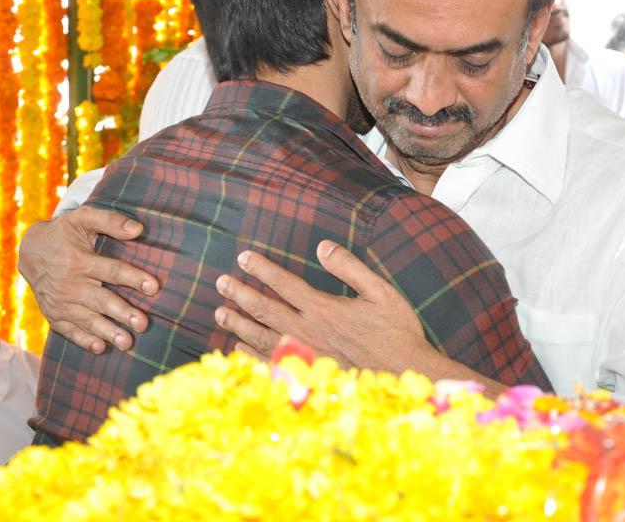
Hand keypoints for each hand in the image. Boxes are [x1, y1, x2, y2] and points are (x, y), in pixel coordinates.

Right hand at [18, 206, 158, 353]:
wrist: (30, 251)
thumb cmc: (63, 233)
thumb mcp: (83, 218)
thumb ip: (110, 221)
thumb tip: (138, 229)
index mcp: (80, 261)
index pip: (112, 271)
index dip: (133, 279)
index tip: (153, 287)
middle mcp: (70, 285)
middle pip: (101, 300)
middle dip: (122, 313)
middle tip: (142, 324)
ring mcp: (61, 303)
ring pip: (88, 319)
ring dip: (108, 332)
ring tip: (127, 342)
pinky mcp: (54, 315)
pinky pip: (69, 331)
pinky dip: (84, 340)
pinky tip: (100, 348)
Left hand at [212, 240, 427, 372]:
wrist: (405, 377)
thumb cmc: (396, 333)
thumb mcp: (380, 291)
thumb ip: (349, 267)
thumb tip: (322, 246)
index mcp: (323, 308)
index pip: (283, 283)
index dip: (261, 268)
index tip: (243, 257)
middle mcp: (307, 331)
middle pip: (264, 309)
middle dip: (240, 293)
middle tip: (221, 282)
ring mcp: (303, 356)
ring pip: (261, 337)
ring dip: (239, 323)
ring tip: (219, 313)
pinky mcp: (306, 376)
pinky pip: (269, 364)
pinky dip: (250, 355)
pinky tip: (239, 348)